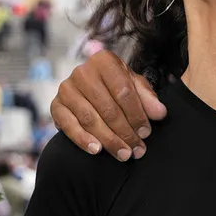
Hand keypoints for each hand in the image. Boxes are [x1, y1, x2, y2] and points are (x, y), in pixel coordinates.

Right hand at [51, 51, 165, 160]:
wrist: (88, 90)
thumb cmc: (115, 87)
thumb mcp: (134, 87)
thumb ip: (148, 98)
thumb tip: (160, 113)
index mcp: (104, 61)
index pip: (123, 91)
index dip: (137, 114)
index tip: (146, 133)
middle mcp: (82, 72)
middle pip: (107, 107)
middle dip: (124, 132)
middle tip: (136, 150)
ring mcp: (66, 88)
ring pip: (90, 119)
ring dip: (108, 139)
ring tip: (123, 154)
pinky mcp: (55, 105)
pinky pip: (69, 126)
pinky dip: (83, 140)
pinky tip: (97, 150)